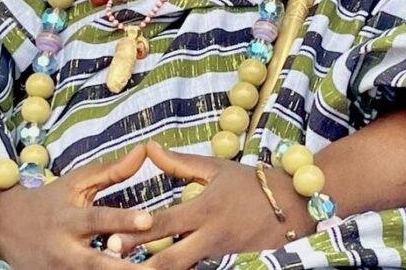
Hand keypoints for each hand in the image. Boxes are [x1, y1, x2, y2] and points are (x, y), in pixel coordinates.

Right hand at [0, 145, 151, 268]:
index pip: (99, 219)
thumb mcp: (77, 182)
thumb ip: (112, 170)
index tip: (149, 220)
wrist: (5, 226)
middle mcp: (65, 250)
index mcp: (70, 220)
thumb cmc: (52, 200)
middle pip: (97, 264)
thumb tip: (144, 150)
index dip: (123, 220)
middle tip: (157, 268)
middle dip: (125, 269)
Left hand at [110, 141, 315, 269]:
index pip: (165, 223)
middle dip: (142, 266)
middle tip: (111, 263)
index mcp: (205, 208)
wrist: (293, 205)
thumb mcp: (215, 168)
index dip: (137, 232)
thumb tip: (148, 148)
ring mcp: (221, 255)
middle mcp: (211, 236)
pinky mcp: (231, 266)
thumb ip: (179, 163)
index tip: (111, 237)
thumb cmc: (249, 183)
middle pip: (170, 259)